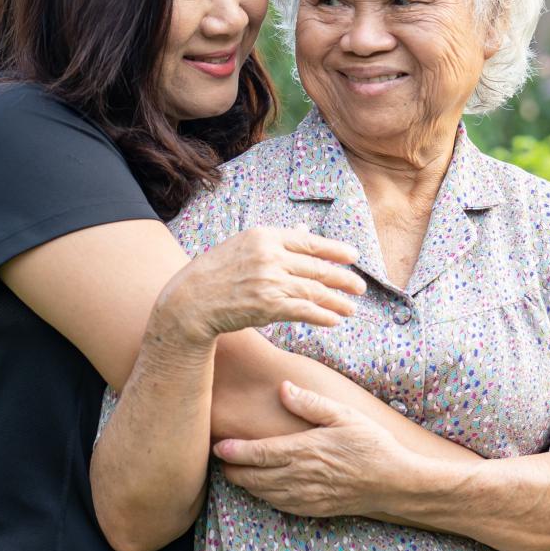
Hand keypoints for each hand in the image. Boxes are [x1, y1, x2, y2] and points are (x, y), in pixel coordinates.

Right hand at [152, 227, 363, 347]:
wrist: (189, 301)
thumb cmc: (216, 273)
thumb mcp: (243, 246)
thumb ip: (278, 240)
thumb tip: (306, 230)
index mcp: (264, 236)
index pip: (310, 242)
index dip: (336, 250)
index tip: (354, 257)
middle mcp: (269, 256)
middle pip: (317, 267)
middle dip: (343, 278)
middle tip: (360, 287)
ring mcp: (269, 281)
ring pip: (314, 290)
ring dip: (337, 301)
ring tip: (351, 308)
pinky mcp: (268, 306)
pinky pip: (304, 310)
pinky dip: (323, 316)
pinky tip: (334, 320)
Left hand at [215, 381, 420, 518]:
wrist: (394, 482)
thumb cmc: (372, 445)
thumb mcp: (346, 415)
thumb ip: (311, 403)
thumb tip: (283, 388)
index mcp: (304, 450)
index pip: (257, 453)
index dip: (233, 451)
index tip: (219, 446)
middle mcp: (299, 476)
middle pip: (251, 477)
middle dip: (232, 469)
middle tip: (223, 459)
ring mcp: (305, 496)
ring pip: (261, 493)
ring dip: (245, 483)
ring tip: (238, 471)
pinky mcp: (312, 509)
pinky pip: (278, 505)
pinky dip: (264, 496)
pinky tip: (264, 488)